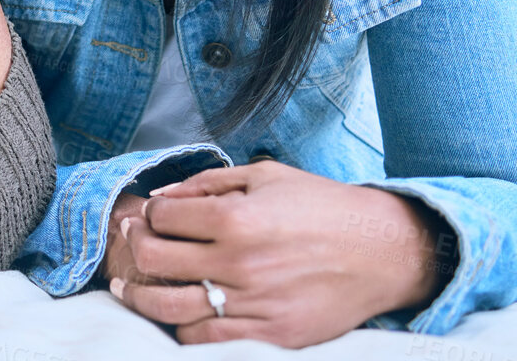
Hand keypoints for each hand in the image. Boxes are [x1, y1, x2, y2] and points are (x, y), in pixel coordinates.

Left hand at [110, 161, 451, 346]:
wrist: (383, 251)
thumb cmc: (322, 207)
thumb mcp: (265, 176)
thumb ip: (205, 183)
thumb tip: (158, 198)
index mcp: (236, 219)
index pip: (160, 219)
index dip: (147, 216)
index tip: (148, 217)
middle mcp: (240, 263)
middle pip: (154, 262)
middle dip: (135, 248)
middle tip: (134, 243)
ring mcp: (255, 304)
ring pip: (170, 309)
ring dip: (142, 297)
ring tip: (132, 287)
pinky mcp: (273, 335)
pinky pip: (206, 342)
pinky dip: (184, 330)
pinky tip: (179, 315)